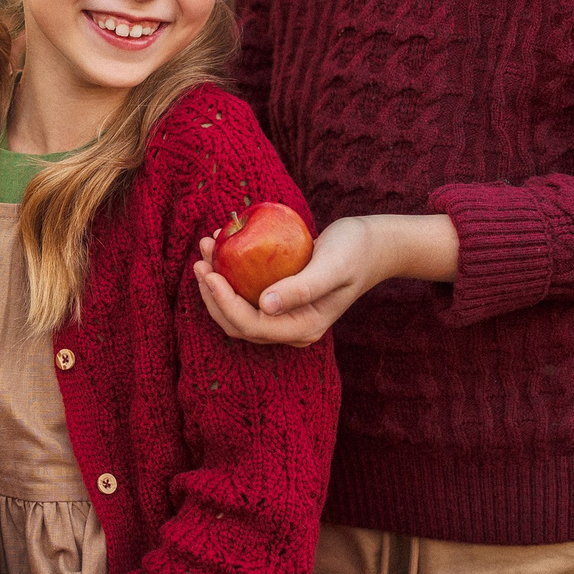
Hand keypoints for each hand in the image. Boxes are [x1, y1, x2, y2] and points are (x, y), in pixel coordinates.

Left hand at [194, 214, 394, 346]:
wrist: (373, 245)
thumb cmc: (356, 251)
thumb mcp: (332, 266)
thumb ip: (303, 288)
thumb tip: (265, 305)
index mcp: (303, 328)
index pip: (251, 326)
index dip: (224, 303)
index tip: (209, 273)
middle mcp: (290, 328)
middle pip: (237, 323)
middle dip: (212, 293)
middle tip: (200, 258)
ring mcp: (284, 315)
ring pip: (237, 308)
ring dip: (216, 282)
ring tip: (207, 246)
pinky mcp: (280, 299)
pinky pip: (246, 292)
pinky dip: (230, 273)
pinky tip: (223, 245)